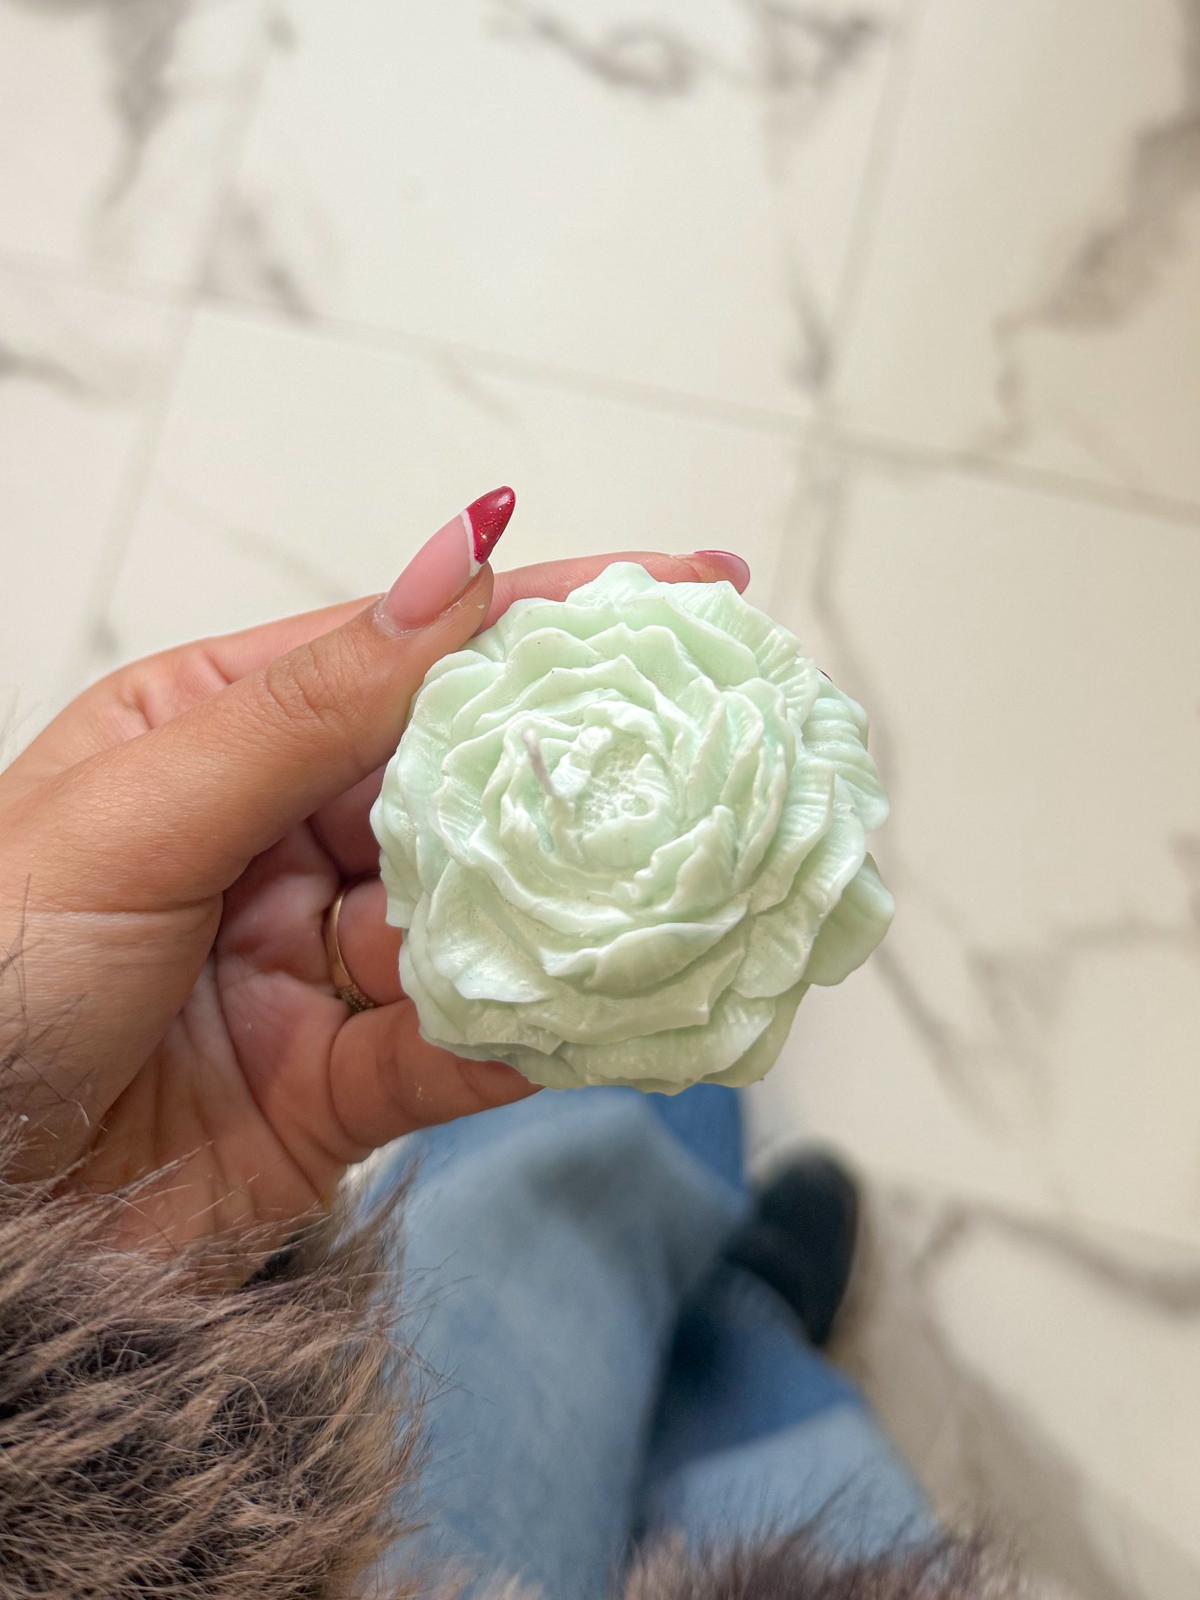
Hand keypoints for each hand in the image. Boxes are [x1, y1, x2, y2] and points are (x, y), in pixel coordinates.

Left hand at [0, 491, 746, 1251]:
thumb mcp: (141, 811)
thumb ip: (313, 705)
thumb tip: (454, 563)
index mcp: (219, 737)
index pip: (406, 657)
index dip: (540, 618)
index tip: (677, 591)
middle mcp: (280, 841)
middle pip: (464, 787)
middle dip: (582, 766)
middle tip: (715, 737)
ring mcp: (316, 963)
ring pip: (479, 920)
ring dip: (574, 908)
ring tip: (693, 874)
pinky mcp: (340, 1083)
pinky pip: (463, 1046)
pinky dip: (536, 1031)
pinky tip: (614, 1004)